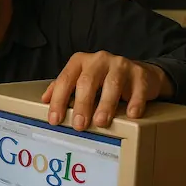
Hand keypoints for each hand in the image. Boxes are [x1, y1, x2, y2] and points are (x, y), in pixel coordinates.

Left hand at [41, 51, 172, 129]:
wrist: (139, 74)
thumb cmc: (104, 79)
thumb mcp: (82, 80)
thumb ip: (64, 88)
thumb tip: (45, 99)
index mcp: (80, 61)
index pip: (66, 80)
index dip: (59, 100)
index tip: (55, 120)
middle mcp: (99, 60)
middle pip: (87, 82)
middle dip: (81, 104)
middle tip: (79, 125)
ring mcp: (121, 65)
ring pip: (111, 84)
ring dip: (105, 105)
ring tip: (101, 122)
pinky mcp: (140, 74)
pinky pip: (138, 88)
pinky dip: (135, 102)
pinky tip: (131, 114)